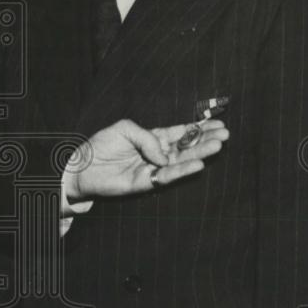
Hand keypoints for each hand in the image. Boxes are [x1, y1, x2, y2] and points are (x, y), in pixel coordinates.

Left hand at [66, 118, 228, 201]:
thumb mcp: (125, 129)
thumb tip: (163, 154)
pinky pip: (167, 176)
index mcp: (151, 138)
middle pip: (186, 146)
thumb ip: (147, 136)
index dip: (198, 128)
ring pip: (181, 161)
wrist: (82, 167)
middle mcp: (156, 153)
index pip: (179, 132)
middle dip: (205, 140)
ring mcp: (153, 168)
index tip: (217, 124)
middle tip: (225, 135)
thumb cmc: (101, 146)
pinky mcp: (147, 182)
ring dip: (200, 154)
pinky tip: (199, 164)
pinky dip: (182, 171)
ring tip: (218, 146)